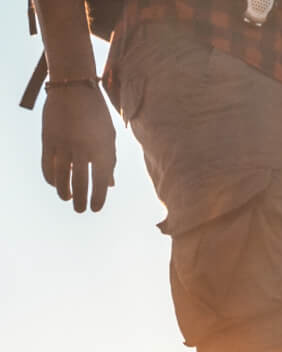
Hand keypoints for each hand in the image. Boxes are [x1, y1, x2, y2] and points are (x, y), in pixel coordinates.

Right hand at [41, 84, 116, 212]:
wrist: (74, 87)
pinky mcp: (48, 138)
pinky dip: (50, 176)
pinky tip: (54, 183)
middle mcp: (82, 148)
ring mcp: (64, 143)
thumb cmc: (96, 115)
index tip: (95, 208)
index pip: (100, 182)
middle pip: (81, 183)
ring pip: (62, 176)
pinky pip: (47, 164)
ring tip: (66, 198)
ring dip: (64, 191)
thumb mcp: (108, 137)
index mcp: (101, 149)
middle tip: (80, 210)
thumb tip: (109, 186)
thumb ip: (109, 162)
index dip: (98, 198)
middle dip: (81, 200)